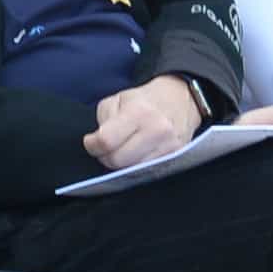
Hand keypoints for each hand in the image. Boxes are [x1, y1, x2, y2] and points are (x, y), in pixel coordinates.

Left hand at [83, 78, 201, 170]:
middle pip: (117, 161)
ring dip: (121, 163)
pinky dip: (135, 166)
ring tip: (122, 149)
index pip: (106, 141)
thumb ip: (104, 120)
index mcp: (139, 112)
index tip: (91, 142)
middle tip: (105, 148)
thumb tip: (97, 144)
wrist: (181, 100)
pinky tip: (135, 155)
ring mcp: (168, 147)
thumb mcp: (118, 99)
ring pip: (130, 170)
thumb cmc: (145, 100)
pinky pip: (145, 172)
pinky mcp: (174, 158)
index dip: (92, 145)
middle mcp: (156, 131)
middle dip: (105, 157)